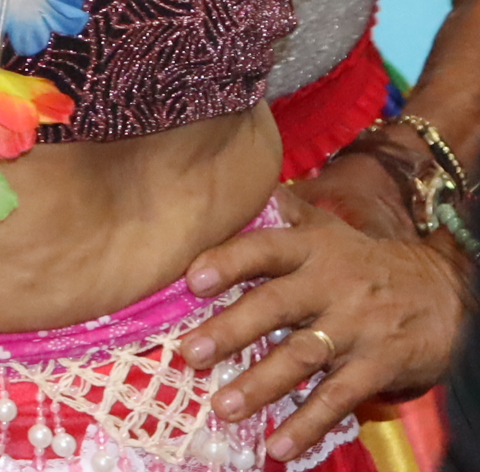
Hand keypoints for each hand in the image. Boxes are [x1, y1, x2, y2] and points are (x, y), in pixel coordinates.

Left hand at [182, 177, 469, 460]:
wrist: (444, 291)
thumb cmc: (364, 262)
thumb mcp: (328, 229)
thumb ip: (282, 213)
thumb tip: (234, 188)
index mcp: (311, 249)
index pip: (264, 249)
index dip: (228, 261)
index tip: (191, 279)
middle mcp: (330, 285)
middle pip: (275, 305)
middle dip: (230, 331)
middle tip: (189, 353)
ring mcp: (355, 327)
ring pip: (302, 356)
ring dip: (261, 383)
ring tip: (223, 406)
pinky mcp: (379, 365)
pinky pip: (338, 397)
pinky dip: (308, 423)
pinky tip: (279, 446)